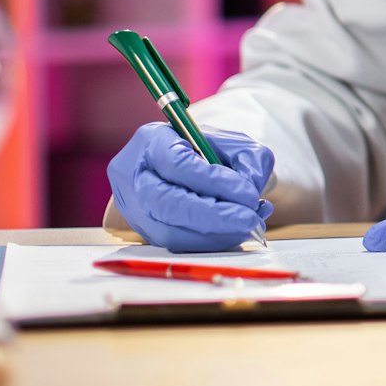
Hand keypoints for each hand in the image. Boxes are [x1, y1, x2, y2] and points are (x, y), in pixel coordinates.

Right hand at [107, 123, 274, 252]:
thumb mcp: (230, 141)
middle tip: (249, 220)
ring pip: (169, 231)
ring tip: (248, 226)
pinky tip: (234, 233)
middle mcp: (135, 176)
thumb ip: (246, 158)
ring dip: (215, 235)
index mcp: (153, 141)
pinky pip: (176, 245)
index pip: (177, 163)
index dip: (214, 182)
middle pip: (167, 202)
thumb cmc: (204, 150)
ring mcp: (135, 208)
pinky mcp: (145, 232)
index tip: (248, 194)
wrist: (176, 166)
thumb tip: (250, 193)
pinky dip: (210, 243)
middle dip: (214, 216)